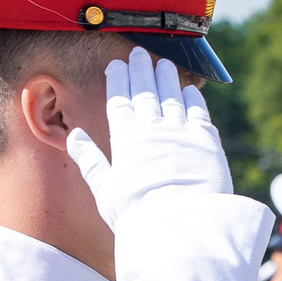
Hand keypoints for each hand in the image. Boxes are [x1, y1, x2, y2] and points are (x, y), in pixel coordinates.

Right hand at [67, 49, 232, 229]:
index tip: (116, 64)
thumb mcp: (106, 191)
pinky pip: (199, 113)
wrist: (180, 226)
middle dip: (141, 70)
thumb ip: (91, 161)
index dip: (118, 80)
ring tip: (163, 64)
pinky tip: (190, 90)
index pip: (119, 101)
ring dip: (167, 78)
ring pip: (172, 96)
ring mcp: (181, 132)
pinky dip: (193, 98)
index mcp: (126, 140)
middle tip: (139, 54)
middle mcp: (153, 130)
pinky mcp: (206, 142)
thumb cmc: (138, 216)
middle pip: (146, 92)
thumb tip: (74, 136)